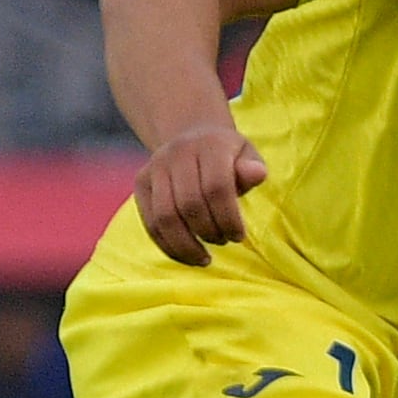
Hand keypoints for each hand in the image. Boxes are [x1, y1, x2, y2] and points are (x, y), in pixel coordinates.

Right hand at [134, 125, 266, 265]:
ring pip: (165, 217)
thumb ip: (252, 169)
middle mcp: (178, 152)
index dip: (228, 218)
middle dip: (209, 232)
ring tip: (204, 259)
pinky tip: (187, 257)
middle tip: (223, 241)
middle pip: (190, 204)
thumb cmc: (228, 157)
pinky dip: (168, 246)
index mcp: (209, 145)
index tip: (239, 236)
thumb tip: (256, 174)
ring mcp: (155, 166)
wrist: (193, 138)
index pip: (217, 186)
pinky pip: (151, 222)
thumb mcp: (247, 157)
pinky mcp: (141, 182)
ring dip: (186, 246)